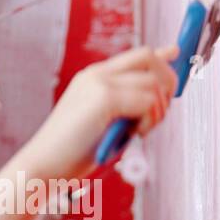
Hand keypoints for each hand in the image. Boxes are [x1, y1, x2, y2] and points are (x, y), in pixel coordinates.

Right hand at [23, 45, 177, 180]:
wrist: (43, 166)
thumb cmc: (71, 154)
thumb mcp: (103, 125)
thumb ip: (125, 109)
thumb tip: (153, 103)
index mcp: (93, 78)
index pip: (135, 56)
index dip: (161, 56)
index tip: (176, 53)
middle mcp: (96, 74)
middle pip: (148, 58)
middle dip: (166, 82)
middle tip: (159, 113)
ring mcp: (99, 83)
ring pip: (152, 83)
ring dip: (157, 110)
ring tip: (139, 131)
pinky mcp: (103, 97)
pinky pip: (147, 100)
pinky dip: (149, 119)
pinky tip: (135, 134)